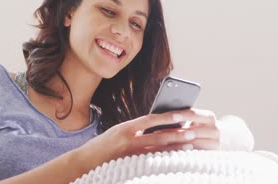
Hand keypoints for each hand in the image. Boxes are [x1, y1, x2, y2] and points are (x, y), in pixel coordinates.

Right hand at [77, 108, 219, 170]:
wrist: (85, 161)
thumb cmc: (103, 146)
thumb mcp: (117, 132)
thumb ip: (135, 129)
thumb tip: (157, 127)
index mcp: (125, 127)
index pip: (150, 119)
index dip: (167, 116)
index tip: (181, 114)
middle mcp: (128, 139)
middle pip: (157, 135)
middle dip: (177, 133)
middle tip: (193, 131)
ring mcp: (129, 154)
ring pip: (157, 150)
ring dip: (175, 147)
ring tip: (190, 144)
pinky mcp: (129, 164)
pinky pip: (151, 161)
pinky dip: (164, 158)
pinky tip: (175, 158)